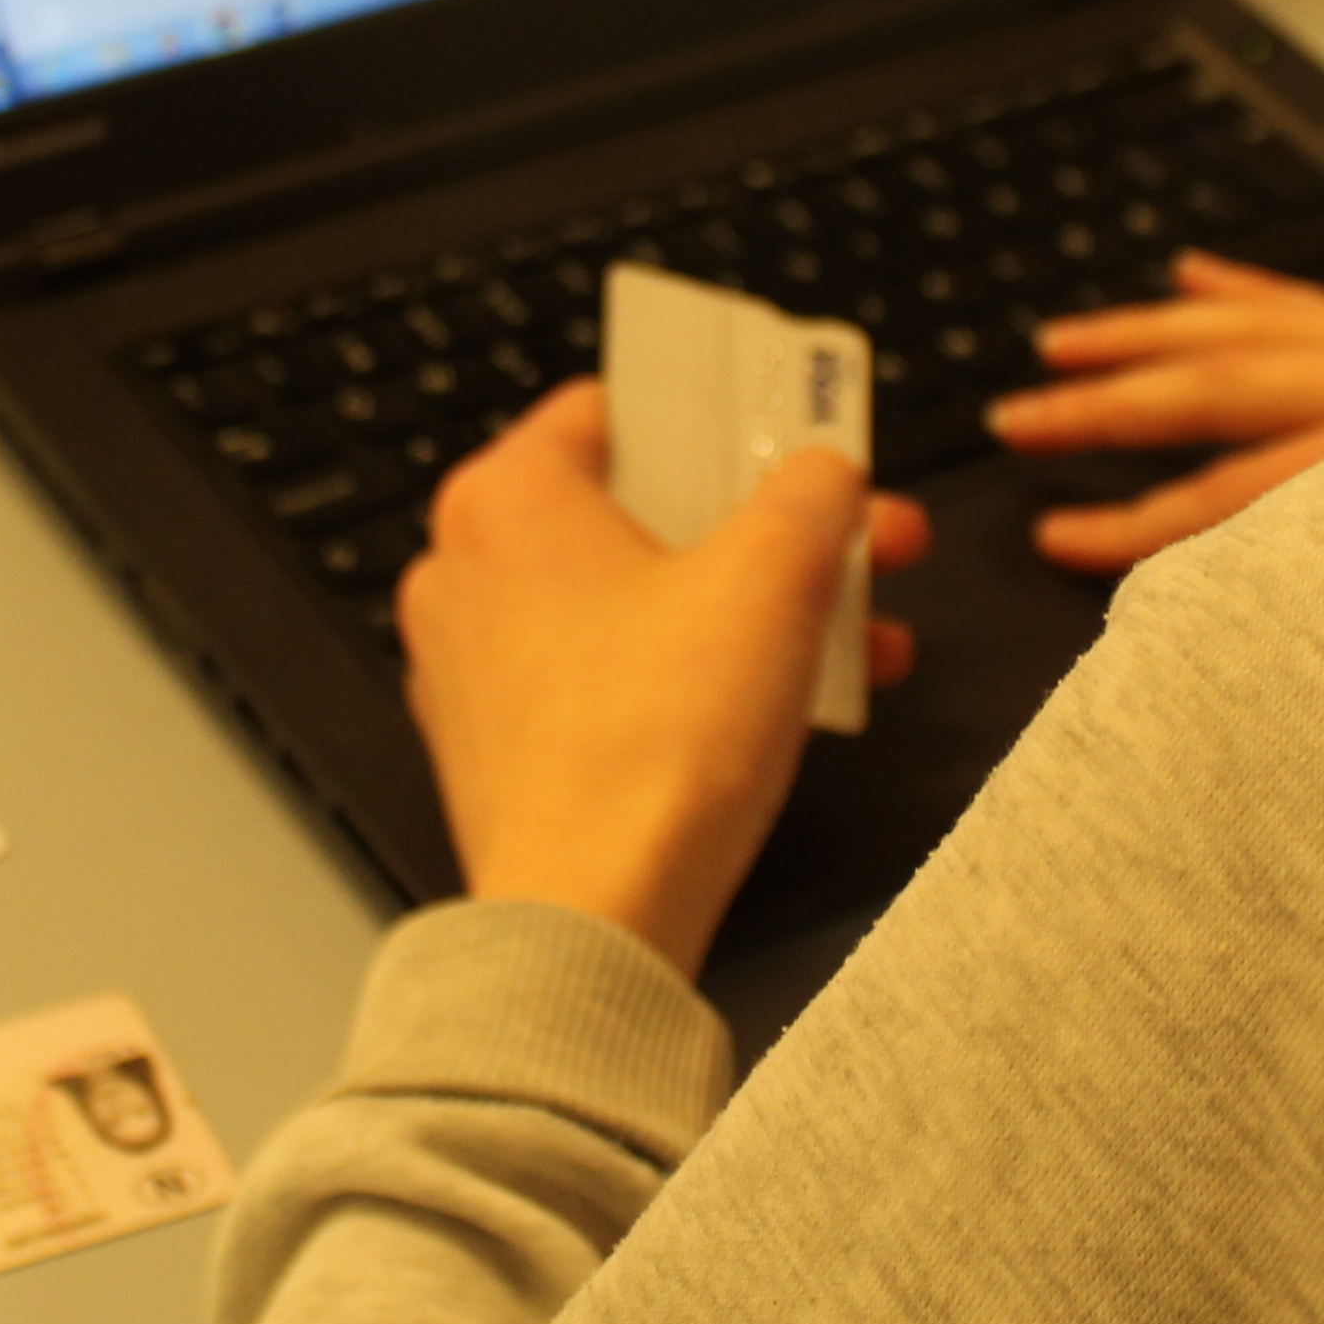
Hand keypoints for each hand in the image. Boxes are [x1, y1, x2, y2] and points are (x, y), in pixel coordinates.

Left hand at [398, 381, 926, 977]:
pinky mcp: (501, 749)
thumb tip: (824, 471)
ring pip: (637, 603)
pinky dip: (695, 680)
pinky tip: (789, 707)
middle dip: (769, 530)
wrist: (595, 916)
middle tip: (855, 540)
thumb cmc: (654, 747)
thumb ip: (812, 493)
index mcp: (507, 499)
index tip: (787, 432)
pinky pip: (612, 681)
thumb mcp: (775, 577)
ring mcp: (475, 667)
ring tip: (855, 639)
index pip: (614, 407)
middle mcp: (467, 571)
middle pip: (642, 513)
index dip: (719, 415)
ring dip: (752, 611)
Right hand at [987, 247, 1323, 573]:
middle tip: (1020, 420)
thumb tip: (1196, 614)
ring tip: (1063, 343)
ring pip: (1263, 331)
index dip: (1136, 521)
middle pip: (1233, 385)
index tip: (1053, 538)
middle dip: (1114, 402)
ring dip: (1150, 334)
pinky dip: (1251, 292)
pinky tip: (1187, 277)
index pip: (1242, 492)